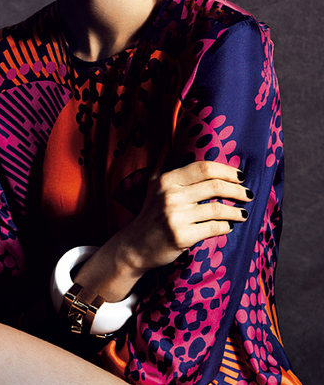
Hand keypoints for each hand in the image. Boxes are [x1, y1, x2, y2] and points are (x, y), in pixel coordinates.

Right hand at [74, 161, 251, 302]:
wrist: (136, 246)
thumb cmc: (149, 213)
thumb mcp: (152, 185)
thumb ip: (163, 162)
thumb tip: (169, 139)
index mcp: (167, 180)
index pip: (203, 168)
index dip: (226, 170)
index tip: (240, 176)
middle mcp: (170, 195)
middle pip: (215, 186)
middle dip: (237, 190)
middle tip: (248, 194)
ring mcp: (176, 216)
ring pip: (217, 209)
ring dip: (236, 211)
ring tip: (243, 213)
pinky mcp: (182, 236)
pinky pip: (213, 228)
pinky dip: (226, 227)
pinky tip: (229, 226)